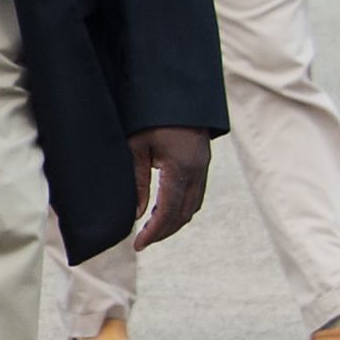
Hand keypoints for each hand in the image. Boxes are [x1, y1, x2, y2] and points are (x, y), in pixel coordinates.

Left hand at [125, 128, 211, 251]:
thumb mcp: (136, 147)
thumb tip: (137, 213)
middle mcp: (198, 171)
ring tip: (150, 230)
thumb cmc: (150, 117)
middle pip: (183, 214)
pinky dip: (181, 208)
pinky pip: (196, 195)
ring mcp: (203, 168)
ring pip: (192, 207)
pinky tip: (164, 211)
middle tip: (141, 242)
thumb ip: (137, 181)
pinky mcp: (203, 164)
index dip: (153, 231)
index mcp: (181, 168)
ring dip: (173, 222)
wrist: (176, 95)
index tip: (138, 244)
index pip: (168, 211)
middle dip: (163, 231)